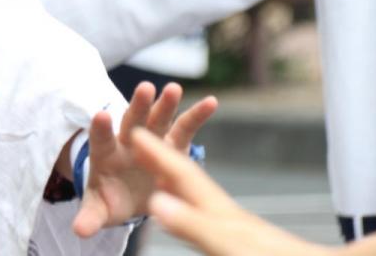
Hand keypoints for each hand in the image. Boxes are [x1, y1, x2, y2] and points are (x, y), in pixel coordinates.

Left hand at [73, 82, 216, 236]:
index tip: (101, 115)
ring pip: (158, 120)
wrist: (128, 195)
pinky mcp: (172, 146)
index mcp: (106, 156)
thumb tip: (80, 230)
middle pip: (132, 122)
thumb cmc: (111, 199)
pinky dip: (196, 116)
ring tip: (174, 89)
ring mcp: (151, 142)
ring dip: (166, 105)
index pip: (101, 140)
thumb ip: (90, 216)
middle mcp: (128, 143)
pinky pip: (185, 129)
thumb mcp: (100, 209)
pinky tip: (211, 102)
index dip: (101, 129)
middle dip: (138, 106)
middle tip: (145, 88)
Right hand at [131, 128, 330, 254]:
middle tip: (142, 139)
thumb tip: (154, 199)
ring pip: (199, 197)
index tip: (134, 131)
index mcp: (215, 210)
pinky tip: (195, 218)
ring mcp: (234, 229)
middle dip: (165, 157)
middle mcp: (223, 213)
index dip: (157, 152)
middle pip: (189, 178)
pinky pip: (206, 218)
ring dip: (178, 181)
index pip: (181, 172)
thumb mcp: (222, 245)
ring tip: (160, 174)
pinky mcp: (241, 245)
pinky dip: (192, 211)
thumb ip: (190, 222)